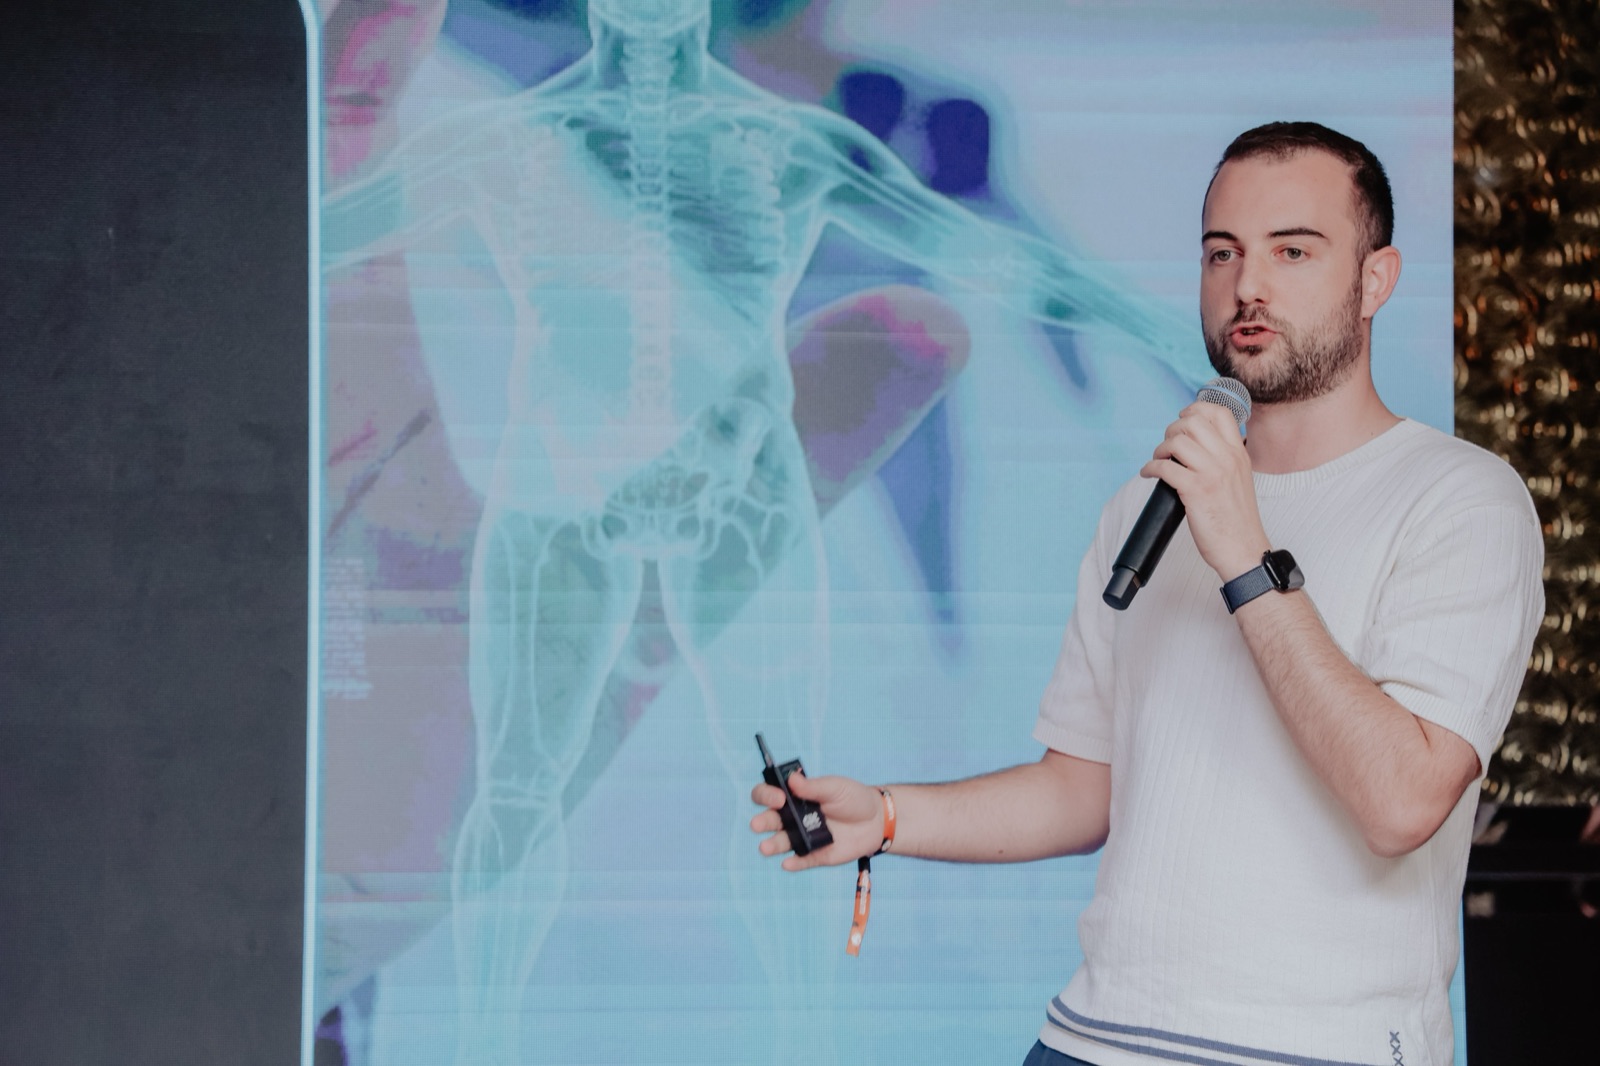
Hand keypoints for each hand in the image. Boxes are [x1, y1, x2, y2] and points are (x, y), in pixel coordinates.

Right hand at [750, 772, 884, 871]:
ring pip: (780, 843)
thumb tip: (792, 780)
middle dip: (761, 822)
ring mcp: (802, 837)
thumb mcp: (836, 787)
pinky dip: (794, 863)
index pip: (769, 795)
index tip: (779, 798)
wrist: (875, 820)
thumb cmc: (853, 798)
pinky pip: (801, 860)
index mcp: (794, 797)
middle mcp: (792, 818)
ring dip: (771, 846)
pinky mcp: (814, 855)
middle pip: (768, 820)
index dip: (767, 795)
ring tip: (765, 848)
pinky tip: (788, 863)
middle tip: (758, 824)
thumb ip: (814, 786)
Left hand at [1139, 400, 1268, 581]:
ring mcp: (1212, 473)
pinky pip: (1164, 468)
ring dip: (1160, 449)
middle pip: (1193, 421)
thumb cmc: (1237, 520)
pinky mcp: (1196, 491)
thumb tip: (1193, 446)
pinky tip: (1149, 474)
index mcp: (1239, 453)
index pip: (1220, 412)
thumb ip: (1222, 460)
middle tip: (1167, 447)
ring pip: (1177, 441)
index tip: (1182, 420)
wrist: (1244, 550)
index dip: (1195, 409)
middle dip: (1172, 430)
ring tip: (1158, 461)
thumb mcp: (1238, 480)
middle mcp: (1228, 458)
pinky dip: (1150, 468)